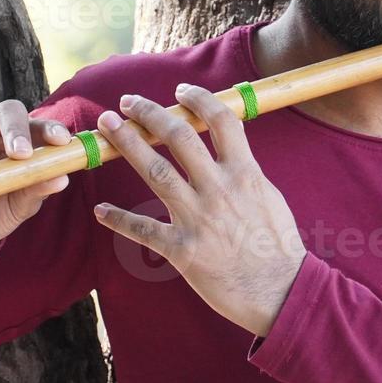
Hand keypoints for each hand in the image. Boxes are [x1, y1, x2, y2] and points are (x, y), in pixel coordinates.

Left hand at [91, 83, 306, 336]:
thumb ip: (245, 168)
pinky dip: (119, 219)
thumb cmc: (277, 245)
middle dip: (150, 113)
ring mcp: (198, 219)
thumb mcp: (269, 195)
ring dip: (128, 144)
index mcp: (244, 173)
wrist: (280, 291)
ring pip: (156, 171)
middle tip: (127, 102)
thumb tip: (230, 141)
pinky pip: (143, 230)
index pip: (220, 121)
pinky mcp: (182, 250)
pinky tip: (101, 210)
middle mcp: (218, 189)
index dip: (198, 99)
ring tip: (107, 127)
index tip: (180, 91)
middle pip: (179, 137)